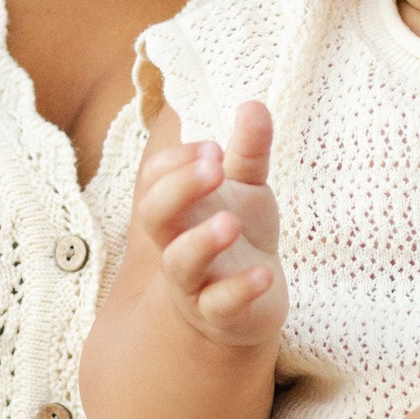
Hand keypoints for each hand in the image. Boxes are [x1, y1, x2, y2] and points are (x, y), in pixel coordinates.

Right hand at [133, 99, 285, 344]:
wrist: (251, 302)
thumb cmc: (239, 237)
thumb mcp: (247, 189)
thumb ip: (248, 150)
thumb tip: (253, 103)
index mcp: (179, 209)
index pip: (155, 180)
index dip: (176, 162)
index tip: (213, 148)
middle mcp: (176, 243)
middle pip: (154, 215)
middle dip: (178, 189)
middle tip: (214, 167)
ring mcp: (196, 283)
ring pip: (180, 264)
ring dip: (201, 242)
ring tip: (229, 223)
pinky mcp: (222, 314)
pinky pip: (222, 305)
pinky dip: (241, 290)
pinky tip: (265, 273)